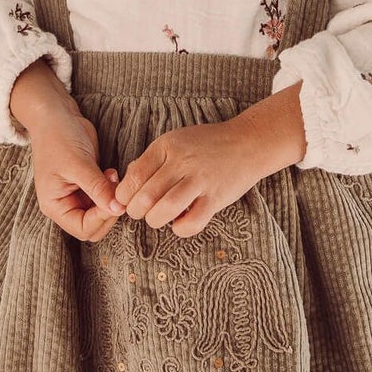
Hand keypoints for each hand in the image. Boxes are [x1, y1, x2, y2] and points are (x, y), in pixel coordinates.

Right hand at [26, 105, 126, 243]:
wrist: (56, 114)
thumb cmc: (58, 137)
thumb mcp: (78, 164)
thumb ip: (98, 188)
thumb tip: (119, 209)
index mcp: (55, 206)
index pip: (84, 228)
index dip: (102, 217)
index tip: (115, 198)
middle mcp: (66, 205)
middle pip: (94, 226)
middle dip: (109, 210)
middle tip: (116, 187)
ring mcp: (78, 195)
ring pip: (102, 212)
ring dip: (113, 199)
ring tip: (113, 175)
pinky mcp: (89, 184)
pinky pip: (105, 197)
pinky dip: (113, 190)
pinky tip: (112, 173)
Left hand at [112, 108, 291, 238]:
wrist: (247, 143)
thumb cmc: (205, 145)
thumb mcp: (174, 142)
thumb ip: (150, 161)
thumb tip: (125, 187)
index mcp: (167, 146)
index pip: (133, 177)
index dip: (124, 195)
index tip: (128, 200)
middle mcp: (182, 162)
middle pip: (145, 196)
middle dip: (136, 211)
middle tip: (142, 211)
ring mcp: (200, 180)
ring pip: (165, 209)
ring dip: (154, 220)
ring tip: (158, 218)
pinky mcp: (216, 198)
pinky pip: (191, 223)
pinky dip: (180, 229)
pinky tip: (180, 222)